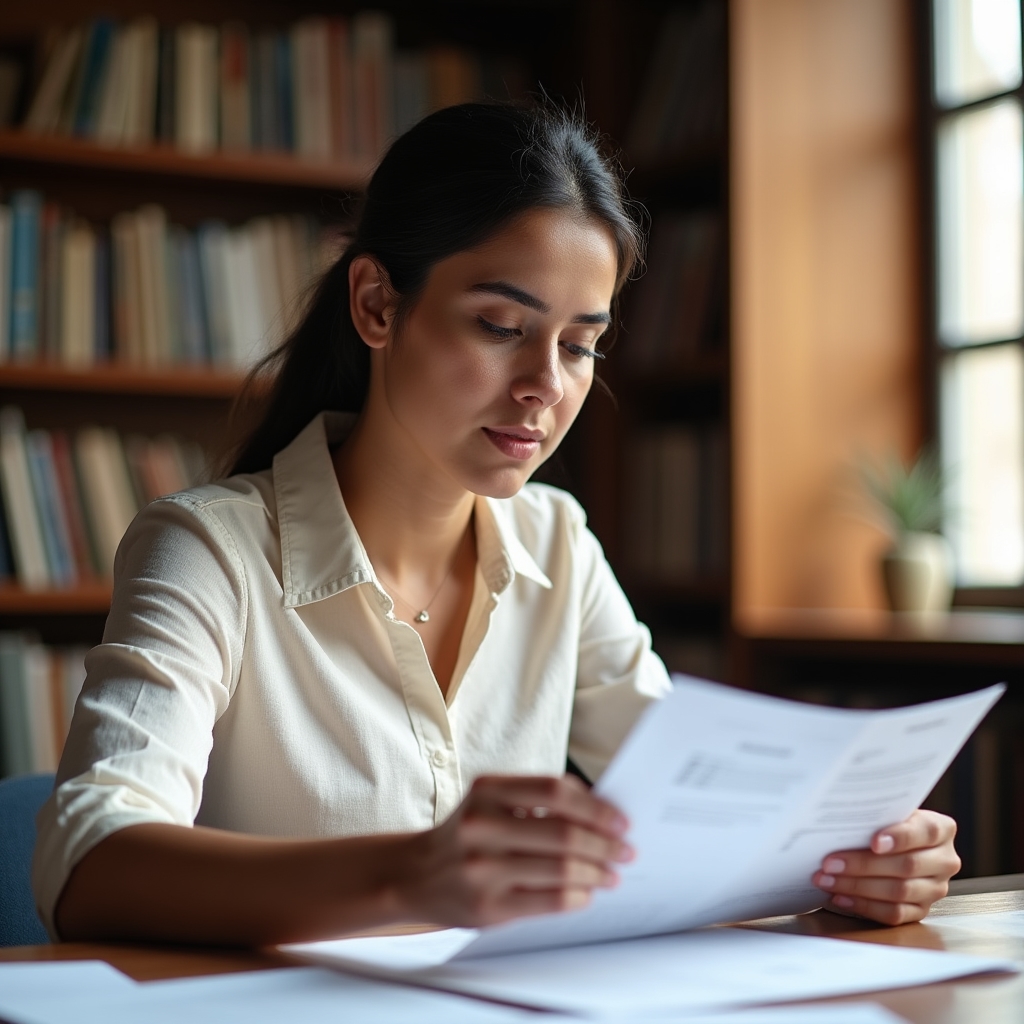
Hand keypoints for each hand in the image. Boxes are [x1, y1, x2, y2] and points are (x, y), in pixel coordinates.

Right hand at [398, 774, 633, 927]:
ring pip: (560, 870)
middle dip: (604, 844)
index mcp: (488, 790)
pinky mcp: (488, 906)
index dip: (595, 807)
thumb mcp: (491, 800)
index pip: (554, 792)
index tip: (621, 820)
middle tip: (626, 851)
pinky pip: (548, 901)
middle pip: (563, 833)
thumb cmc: (466, 833)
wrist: (414, 875)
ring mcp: (483, 868)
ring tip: (611, 874)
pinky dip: (576, 896)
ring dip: (596, 873)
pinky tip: (586, 893)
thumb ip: (536, 797)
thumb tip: (597, 808)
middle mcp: (482, 825)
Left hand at [812, 809, 959, 924]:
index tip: (874, 841)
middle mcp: (944, 860)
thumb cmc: (887, 822)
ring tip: (827, 879)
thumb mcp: (888, 811)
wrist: (897, 842)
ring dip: (857, 886)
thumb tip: (844, 820)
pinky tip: (841, 897)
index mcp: (941, 829)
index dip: (900, 837)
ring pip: (898, 892)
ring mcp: (935, 888)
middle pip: (907, 866)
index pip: (925, 832)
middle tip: (830, 862)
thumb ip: (877, 814)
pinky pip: (894, 914)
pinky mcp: (922, 910)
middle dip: (864, 865)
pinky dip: (864, 906)